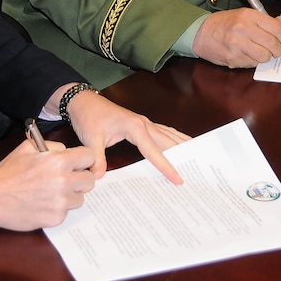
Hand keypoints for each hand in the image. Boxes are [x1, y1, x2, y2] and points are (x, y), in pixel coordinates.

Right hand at [0, 139, 94, 230]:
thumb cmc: (8, 171)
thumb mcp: (28, 147)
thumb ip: (52, 146)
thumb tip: (66, 151)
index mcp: (59, 161)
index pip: (89, 157)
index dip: (82, 159)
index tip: (77, 163)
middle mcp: (64, 181)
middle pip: (89, 180)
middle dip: (79, 178)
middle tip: (66, 179)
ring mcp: (61, 202)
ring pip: (79, 198)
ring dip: (70, 195)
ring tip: (51, 192)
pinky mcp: (55, 218)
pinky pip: (66, 211)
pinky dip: (58, 208)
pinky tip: (43, 203)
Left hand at [59, 87, 188, 184]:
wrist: (83, 101)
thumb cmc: (88, 117)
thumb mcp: (90, 139)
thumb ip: (97, 158)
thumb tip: (99, 177)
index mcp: (134, 127)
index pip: (154, 150)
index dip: (166, 166)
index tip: (178, 179)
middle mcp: (144, 123)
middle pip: (168, 141)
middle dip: (183, 155)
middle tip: (198, 170)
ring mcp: (145, 123)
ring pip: (169, 135)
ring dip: (182, 145)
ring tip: (198, 158)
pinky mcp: (142, 124)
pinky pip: (163, 132)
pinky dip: (174, 140)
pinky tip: (181, 146)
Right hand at [192, 7, 280, 67]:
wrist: (201, 32)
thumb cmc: (224, 23)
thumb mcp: (243, 15)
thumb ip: (262, 23)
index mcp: (249, 16)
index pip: (277, 28)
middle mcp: (244, 29)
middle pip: (273, 44)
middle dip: (278, 51)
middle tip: (277, 51)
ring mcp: (238, 44)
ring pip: (264, 56)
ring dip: (265, 57)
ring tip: (260, 53)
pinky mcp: (233, 57)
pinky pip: (252, 63)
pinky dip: (253, 61)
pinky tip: (247, 55)